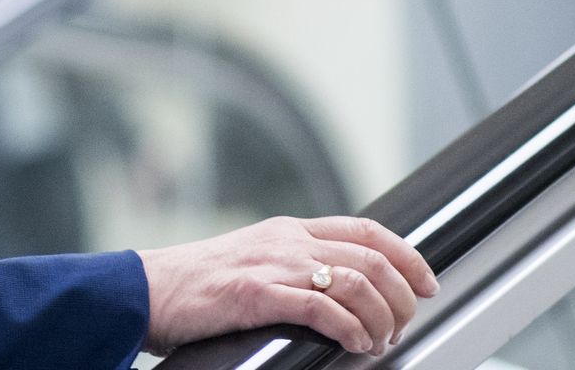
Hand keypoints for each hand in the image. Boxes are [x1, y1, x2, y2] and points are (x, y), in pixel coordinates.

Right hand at [140, 215, 437, 357]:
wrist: (147, 290)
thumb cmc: (195, 285)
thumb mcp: (251, 260)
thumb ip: (292, 264)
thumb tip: (340, 289)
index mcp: (288, 230)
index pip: (366, 229)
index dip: (407, 255)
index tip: (427, 282)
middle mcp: (286, 242)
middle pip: (371, 258)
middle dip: (402, 296)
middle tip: (403, 325)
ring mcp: (272, 265)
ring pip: (355, 282)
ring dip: (380, 319)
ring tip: (378, 342)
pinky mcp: (256, 294)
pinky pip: (322, 308)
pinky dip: (350, 329)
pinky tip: (353, 344)